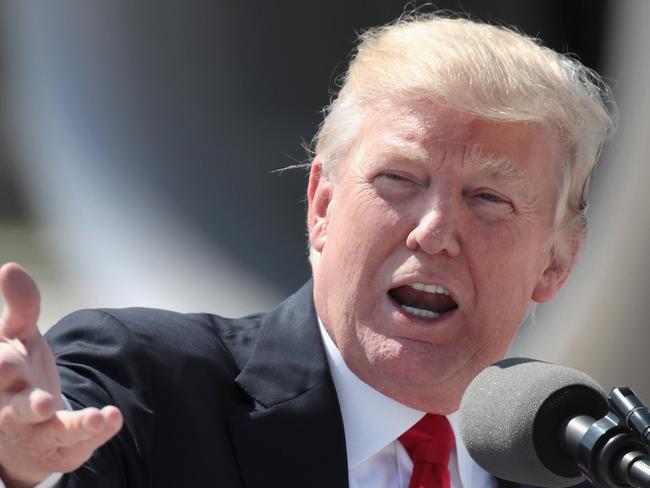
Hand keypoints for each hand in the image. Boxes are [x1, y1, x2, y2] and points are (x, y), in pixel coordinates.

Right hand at [0, 263, 122, 486]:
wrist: (22, 425)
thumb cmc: (17, 371)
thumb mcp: (16, 336)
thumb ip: (20, 306)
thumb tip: (10, 267)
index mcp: (0, 377)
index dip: (1, 365)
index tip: (10, 359)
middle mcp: (11, 408)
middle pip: (14, 408)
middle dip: (26, 404)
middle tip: (43, 402)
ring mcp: (37, 430)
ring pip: (49, 430)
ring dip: (71, 424)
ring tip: (94, 418)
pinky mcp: (62, 444)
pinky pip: (78, 439)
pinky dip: (96, 429)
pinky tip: (112, 417)